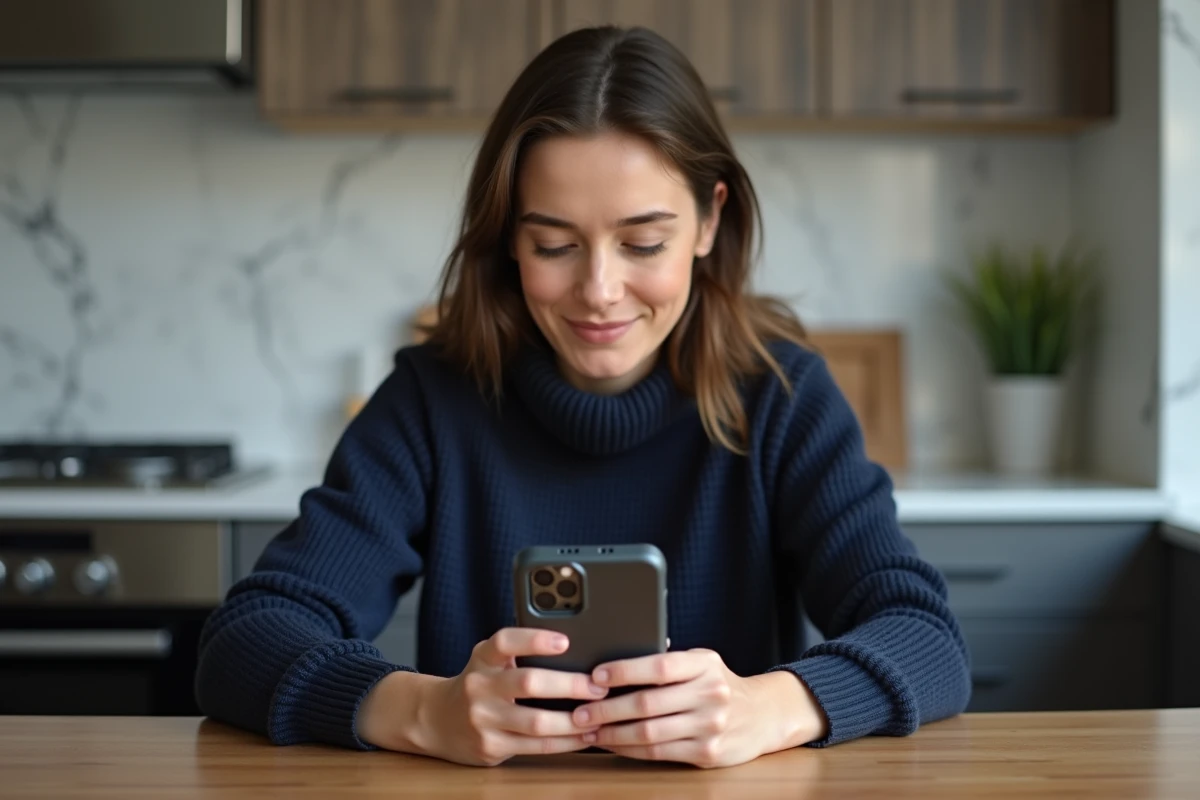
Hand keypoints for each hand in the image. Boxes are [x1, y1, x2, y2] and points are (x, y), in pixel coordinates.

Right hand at [358, 628, 607, 765]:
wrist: (435, 719)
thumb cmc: (477, 684)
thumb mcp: (488, 660)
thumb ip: (517, 652)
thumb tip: (575, 647)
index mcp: (483, 658)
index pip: (505, 642)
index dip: (534, 640)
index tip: (564, 641)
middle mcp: (480, 687)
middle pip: (528, 683)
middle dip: (569, 685)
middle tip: (598, 686)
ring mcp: (483, 720)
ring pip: (536, 722)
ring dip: (573, 721)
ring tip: (599, 715)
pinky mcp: (491, 747)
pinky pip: (536, 747)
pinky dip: (565, 742)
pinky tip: (583, 736)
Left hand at [571, 649, 826, 767]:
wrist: (764, 715)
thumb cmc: (719, 684)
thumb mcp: (701, 662)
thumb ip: (668, 661)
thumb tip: (616, 659)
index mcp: (704, 665)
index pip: (659, 666)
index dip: (624, 671)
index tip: (595, 675)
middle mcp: (710, 694)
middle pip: (648, 704)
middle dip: (607, 709)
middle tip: (580, 712)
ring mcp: (711, 726)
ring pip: (649, 733)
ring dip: (612, 733)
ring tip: (589, 730)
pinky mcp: (708, 753)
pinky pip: (659, 753)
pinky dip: (629, 750)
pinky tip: (612, 743)